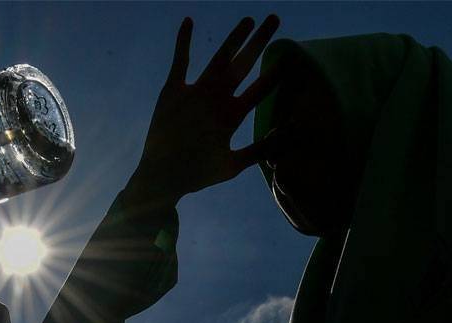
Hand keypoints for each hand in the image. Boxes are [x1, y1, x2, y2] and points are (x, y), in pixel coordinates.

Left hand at [130, 15, 282, 203]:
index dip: (277, 72)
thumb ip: (259, 150)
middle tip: (274, 19)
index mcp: (232, 117)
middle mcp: (215, 100)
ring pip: (219, 58)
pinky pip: (179, 61)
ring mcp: (194, 93)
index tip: (291, 56)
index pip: (261, 89)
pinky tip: (188, 20)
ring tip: (249, 19)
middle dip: (260, 41)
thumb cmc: (197, 174)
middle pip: (243, 64)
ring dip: (234, 37)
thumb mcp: (232, 166)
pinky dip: (182, 41)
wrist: (160, 175)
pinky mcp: (171, 91)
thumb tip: (286, 137)